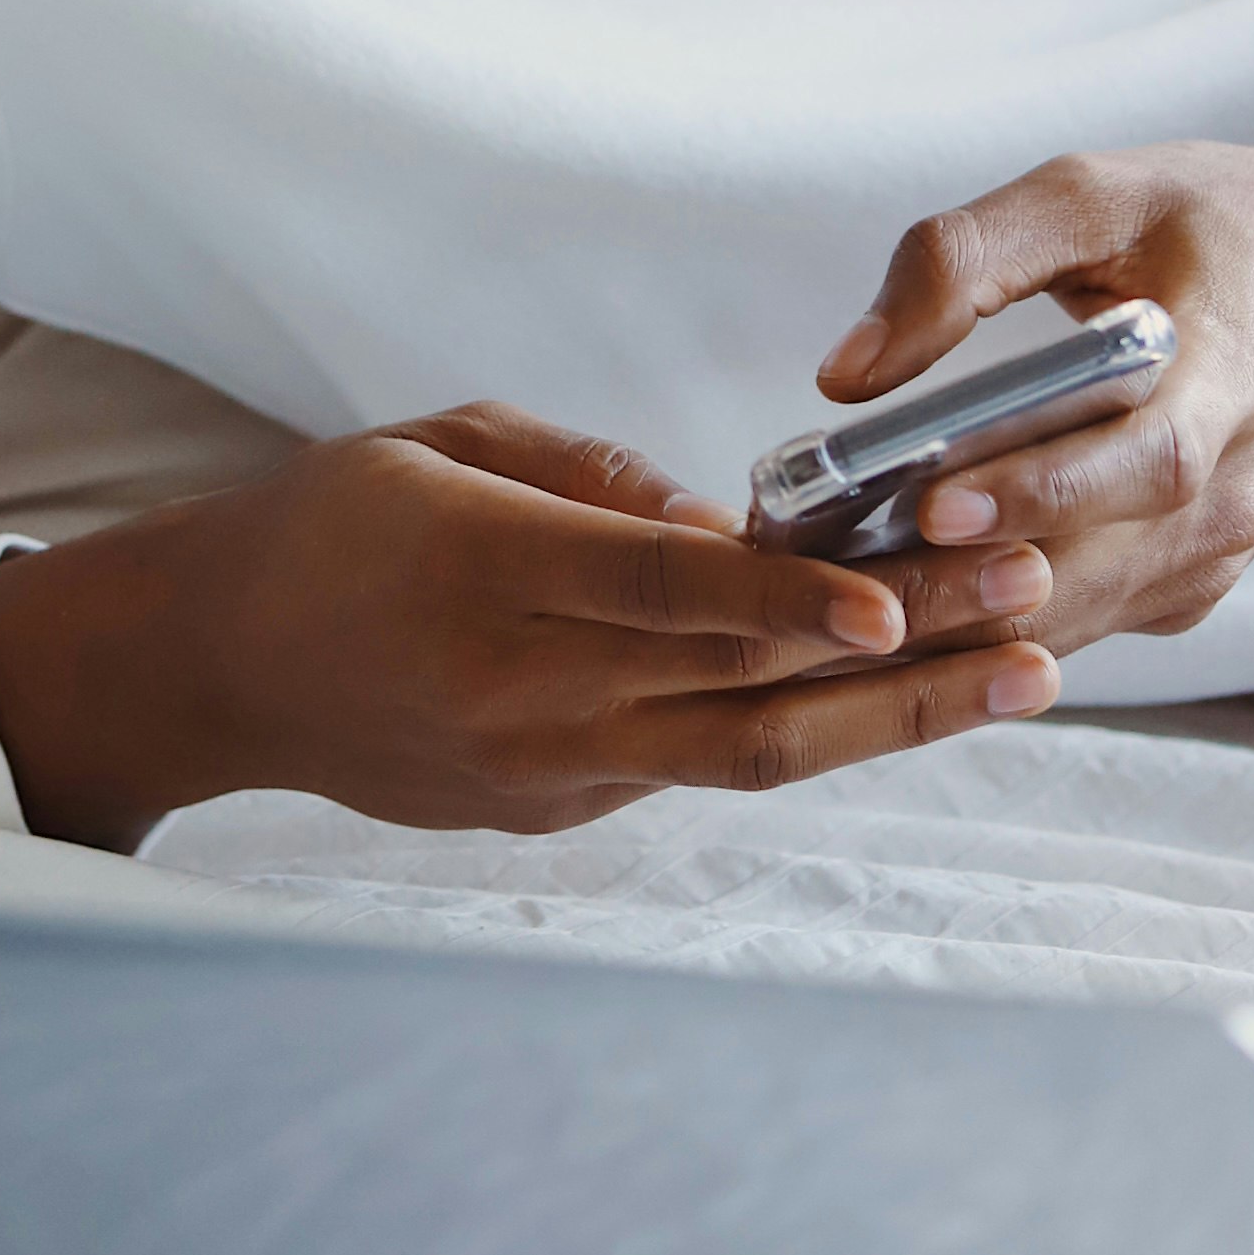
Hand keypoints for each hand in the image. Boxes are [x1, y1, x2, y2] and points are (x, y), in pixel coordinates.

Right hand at [0, 399, 1057, 851]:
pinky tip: (901, 684)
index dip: (784, 597)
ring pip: (753, 755)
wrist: (216, 672)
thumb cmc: (325, 525)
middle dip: (909, 651)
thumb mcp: (437, 442)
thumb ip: (581, 474)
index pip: (664, 594)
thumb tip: (718, 514)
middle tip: (1037, 606)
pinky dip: (809, 722)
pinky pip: (700, 762)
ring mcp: (550, 773)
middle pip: (747, 690)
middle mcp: (530, 694)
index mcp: (488, 576)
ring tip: (1025, 672)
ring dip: (899, 716)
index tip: (896, 591)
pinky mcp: (559, 812)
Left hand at [816, 61, 1253, 651]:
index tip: (933, 502)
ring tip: (846, 601)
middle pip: (1094, 569)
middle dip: (964, 584)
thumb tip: (850, 371)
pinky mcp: (1194, 579)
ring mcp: (1217, 553)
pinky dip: (1000, 621)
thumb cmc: (1229, 225)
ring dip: (967, 621)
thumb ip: (968, 260)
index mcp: (1227, 383)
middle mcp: (1232, 496)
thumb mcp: (1097, 193)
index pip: (1139, 465)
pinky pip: (1091, 620)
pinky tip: (903, 600)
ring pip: (1081, 618)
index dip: (1037, 491)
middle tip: (840, 580)